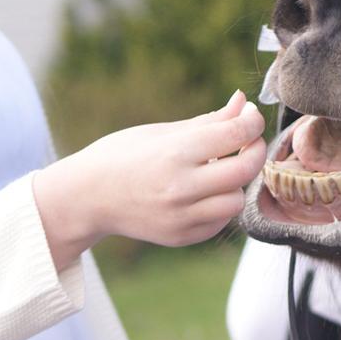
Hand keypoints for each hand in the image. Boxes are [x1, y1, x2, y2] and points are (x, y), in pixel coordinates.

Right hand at [34, 90, 266, 270]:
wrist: (86, 197)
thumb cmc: (123, 155)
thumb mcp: (163, 131)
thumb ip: (210, 121)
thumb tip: (244, 102)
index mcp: (175, 153)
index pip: (236, 133)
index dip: (252, 122)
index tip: (250, 117)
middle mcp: (180, 188)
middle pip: (245, 169)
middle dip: (254, 151)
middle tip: (247, 142)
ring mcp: (180, 216)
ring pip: (237, 200)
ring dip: (235, 183)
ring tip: (218, 170)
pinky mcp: (181, 237)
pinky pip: (220, 221)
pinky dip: (219, 205)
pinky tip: (203, 192)